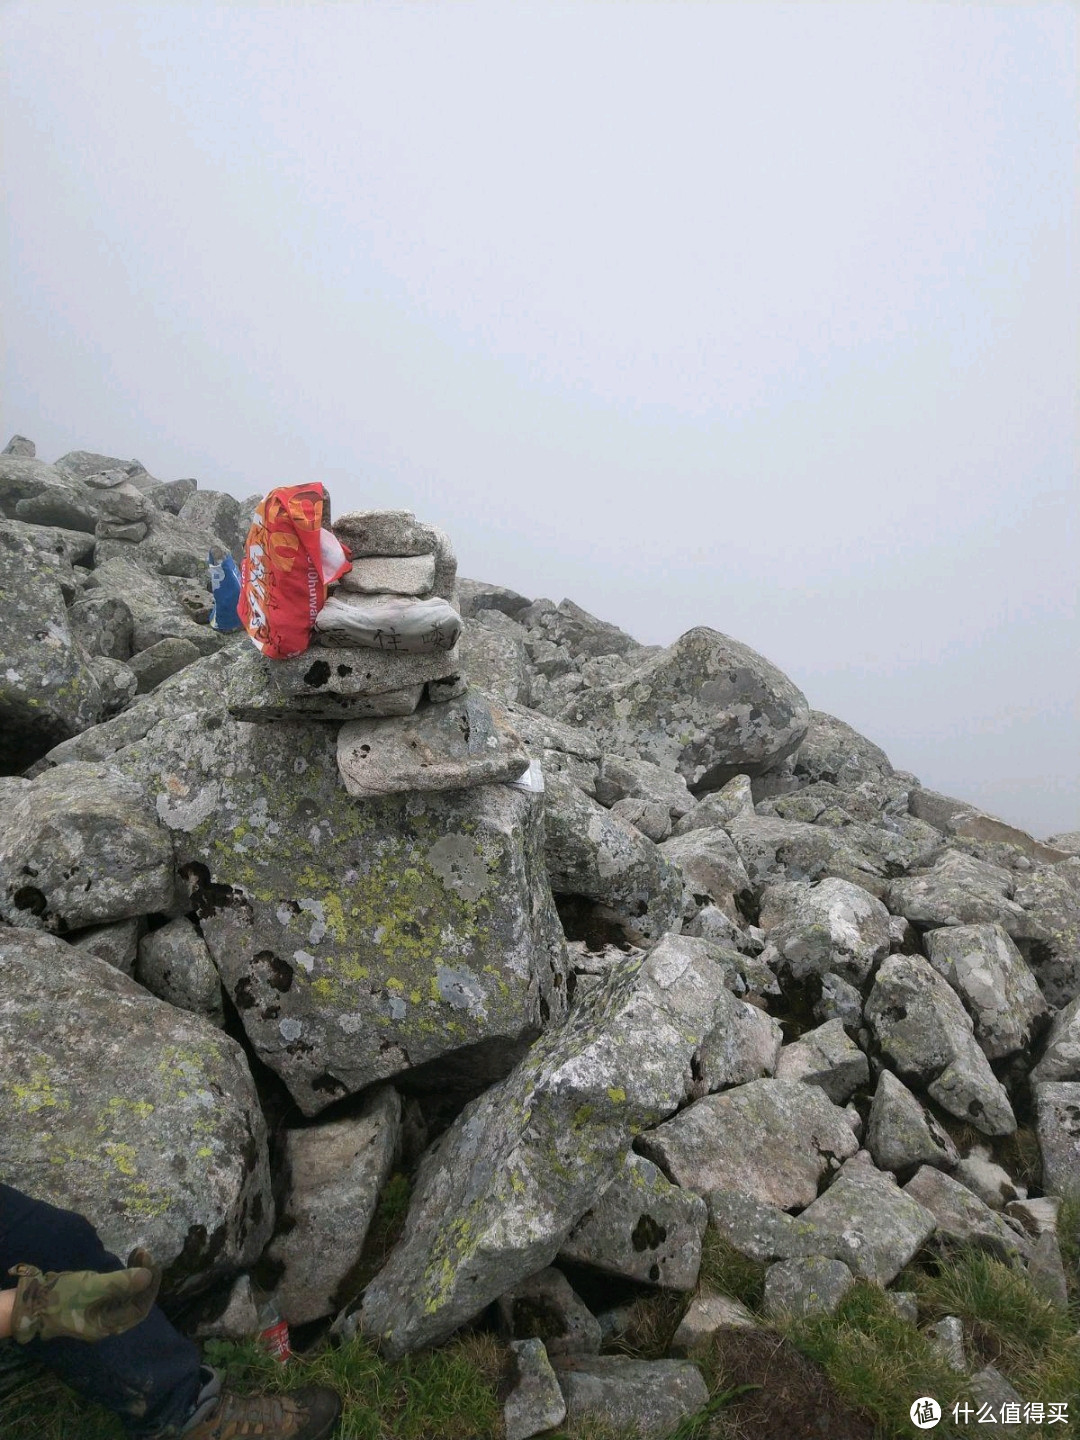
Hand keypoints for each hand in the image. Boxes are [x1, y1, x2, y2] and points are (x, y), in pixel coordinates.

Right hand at [9, 1251, 160, 1343]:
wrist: (32, 1300)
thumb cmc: (60, 1296)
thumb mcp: (90, 1287)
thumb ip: (119, 1282)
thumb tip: (148, 1276)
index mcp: (108, 1326)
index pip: (139, 1308)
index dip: (149, 1286)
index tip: (150, 1261)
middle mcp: (109, 1322)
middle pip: (136, 1301)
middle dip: (144, 1276)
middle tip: (143, 1252)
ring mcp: (103, 1312)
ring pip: (129, 1294)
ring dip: (137, 1273)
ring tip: (138, 1252)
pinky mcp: (98, 1301)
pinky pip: (119, 1290)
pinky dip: (126, 1275)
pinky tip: (129, 1261)